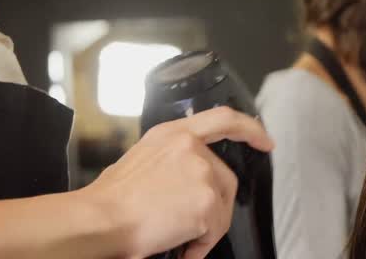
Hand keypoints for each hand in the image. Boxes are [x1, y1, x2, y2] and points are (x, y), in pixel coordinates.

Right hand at [80, 106, 271, 258]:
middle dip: (213, 203)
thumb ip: (170, 158)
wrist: (100, 220)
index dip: (249, 129)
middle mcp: (191, 148)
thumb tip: (180, 178)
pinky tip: (181, 248)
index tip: (264, 140)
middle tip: (191, 224)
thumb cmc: (109, 199)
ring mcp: (202, 173)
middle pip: (225, 177)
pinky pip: (215, 230)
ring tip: (178, 237)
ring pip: (221, 207)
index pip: (223, 118)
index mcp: (173, 134)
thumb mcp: (141, 158)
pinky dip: (200, 244)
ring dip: (205, 227)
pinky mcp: (206, 202)